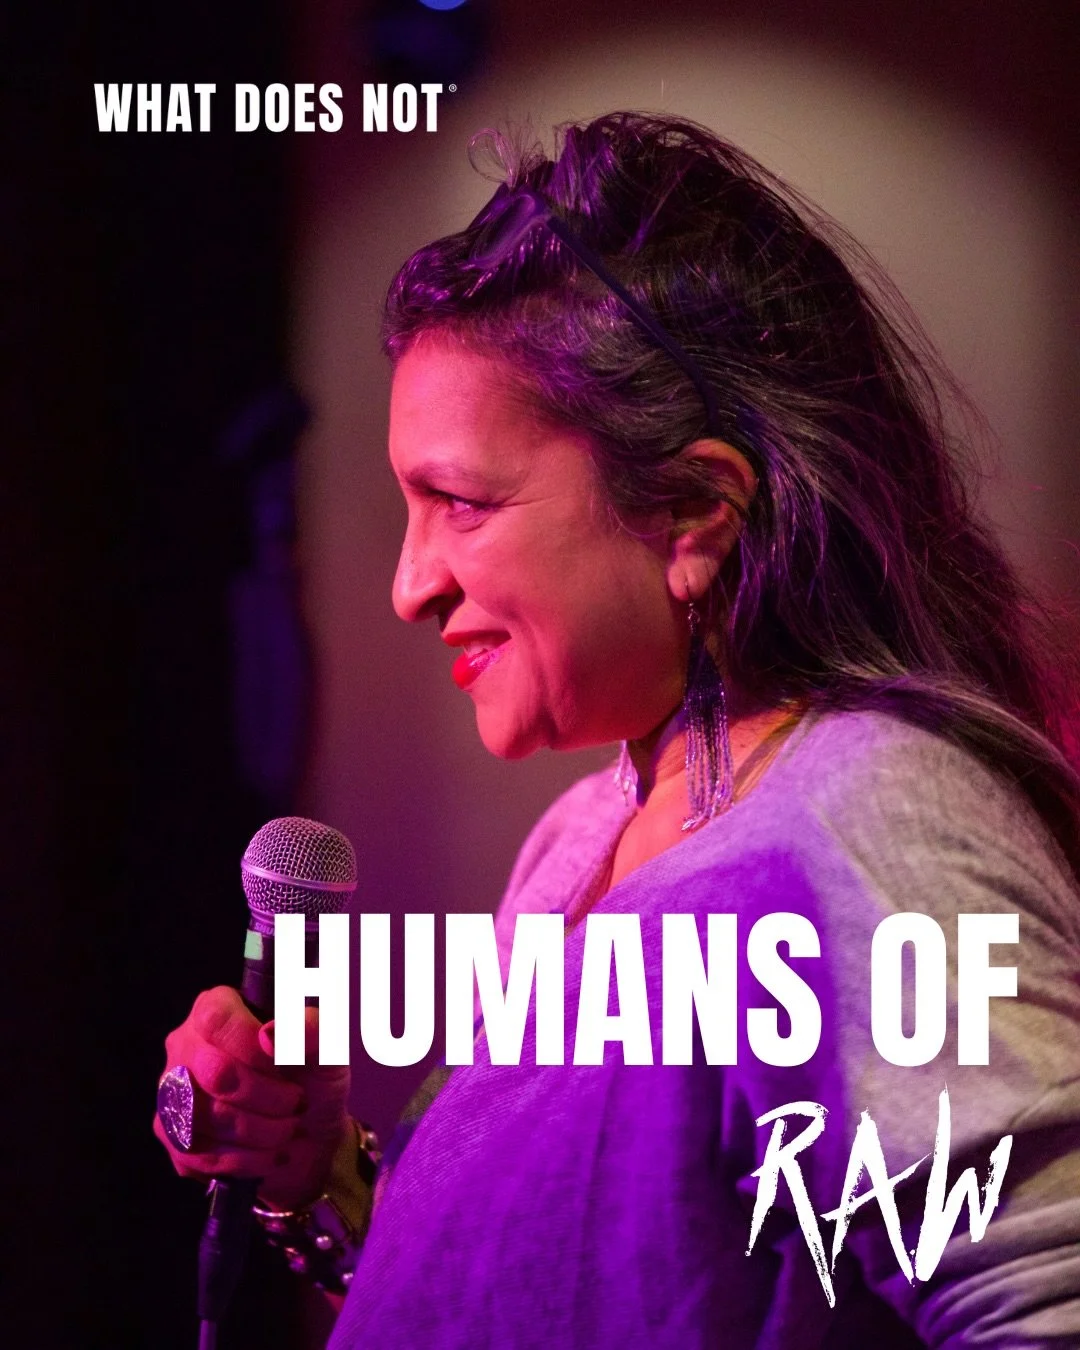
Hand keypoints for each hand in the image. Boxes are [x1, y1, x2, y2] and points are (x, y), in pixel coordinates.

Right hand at [154, 986, 351, 1209]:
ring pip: (206, 1117)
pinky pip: (197, 1154)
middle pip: (215, 1071)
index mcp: (217, 1008)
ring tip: (288, 1129)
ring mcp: (172, 1091)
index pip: (216, 1017)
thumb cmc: (312, 1080)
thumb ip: (311, 1031)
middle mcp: (185, 1045)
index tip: (286, 1066)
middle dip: (267, 1097)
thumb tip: (270, 1033)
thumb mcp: (327, 1052)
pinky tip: (269, 1155)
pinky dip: (244, 1160)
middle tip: (296, 1103)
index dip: (252, 1045)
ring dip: (260, 1132)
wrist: (309, 1137)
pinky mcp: (171, 1135)